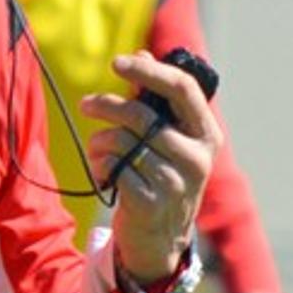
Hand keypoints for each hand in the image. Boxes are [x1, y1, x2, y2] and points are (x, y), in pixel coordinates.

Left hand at [82, 51, 220, 282]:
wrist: (161, 240)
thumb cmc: (161, 177)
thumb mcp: (167, 139)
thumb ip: (155, 99)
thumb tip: (142, 52)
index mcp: (206, 134)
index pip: (182, 88)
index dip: (148, 70)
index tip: (117, 62)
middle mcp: (197, 157)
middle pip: (142, 115)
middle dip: (107, 106)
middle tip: (86, 105)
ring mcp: (177, 182)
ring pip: (122, 142)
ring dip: (100, 143)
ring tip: (97, 151)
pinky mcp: (152, 203)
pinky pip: (114, 169)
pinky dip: (100, 166)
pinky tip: (102, 174)